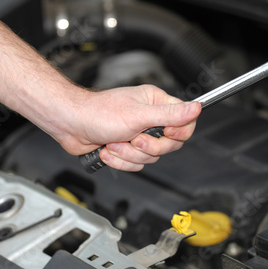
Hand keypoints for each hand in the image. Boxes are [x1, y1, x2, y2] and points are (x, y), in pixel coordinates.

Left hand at [53, 84, 201, 170]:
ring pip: (150, 158)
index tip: (166, 133)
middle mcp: (149, 119)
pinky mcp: (127, 149)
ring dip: (129, 154)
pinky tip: (108, 149)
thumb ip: (170, 114)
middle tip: (134, 138)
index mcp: (156, 103)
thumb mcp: (139, 115)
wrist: (71, 125)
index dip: (178, 132)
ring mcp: (138, 135)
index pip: (185, 121)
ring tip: (114, 142)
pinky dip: (120, 160)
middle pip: (169, 145)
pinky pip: (136, 164)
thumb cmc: (98, 113)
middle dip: (147, 147)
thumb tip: (196, 107)